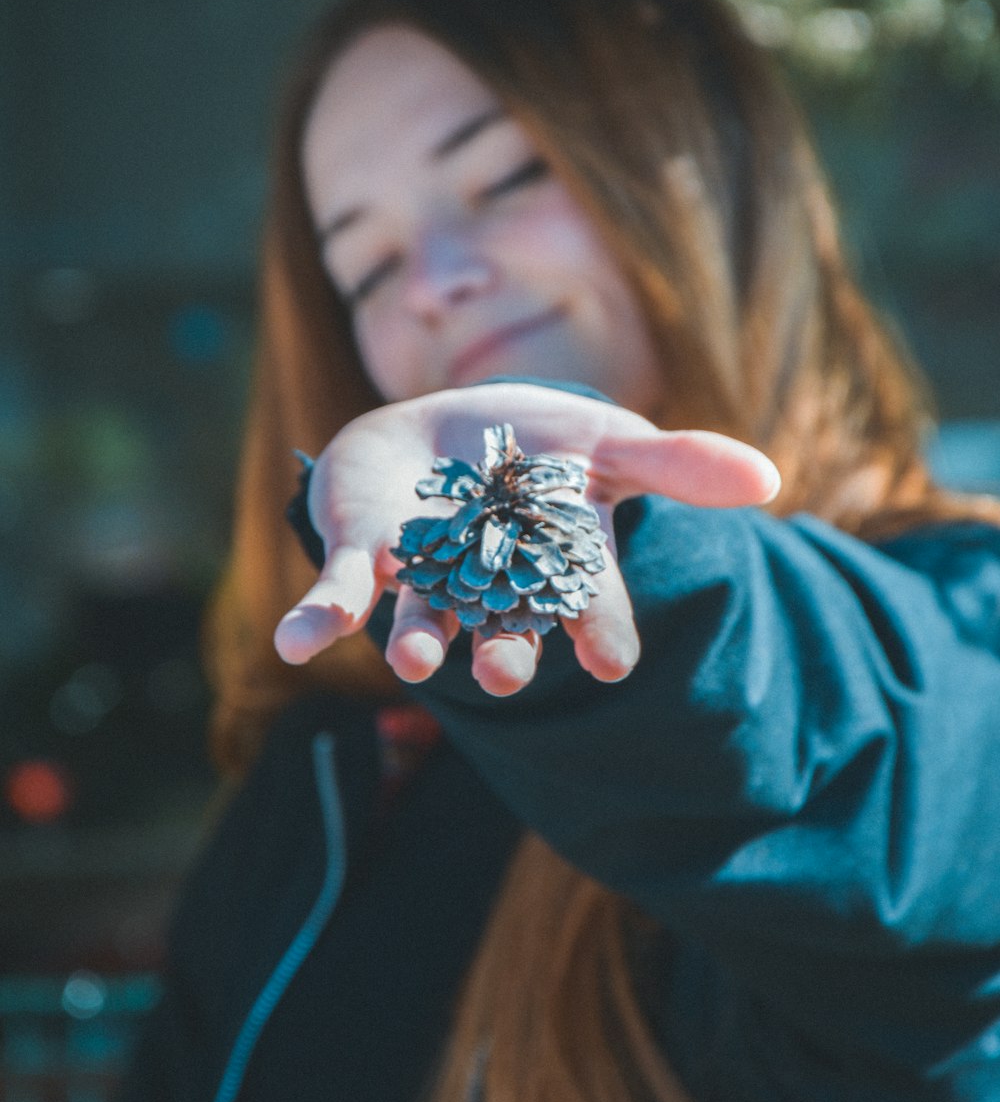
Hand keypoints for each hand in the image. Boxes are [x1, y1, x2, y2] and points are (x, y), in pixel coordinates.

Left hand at [274, 383, 779, 695]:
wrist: (441, 429)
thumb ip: (677, 463)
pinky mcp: (362, 558)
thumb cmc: (535, 447)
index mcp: (555, 568)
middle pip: (504, 630)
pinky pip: (337, 595)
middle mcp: (493, 589)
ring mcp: (425, 578)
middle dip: (505, 652)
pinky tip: (296, 643)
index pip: (587, 607)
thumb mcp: (608, 441)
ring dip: (419, 639)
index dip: (597, 632)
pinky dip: (316, 619)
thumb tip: (768, 476)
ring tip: (417, 659)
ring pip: (425, 620)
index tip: (607, 660)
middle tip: (507, 672)